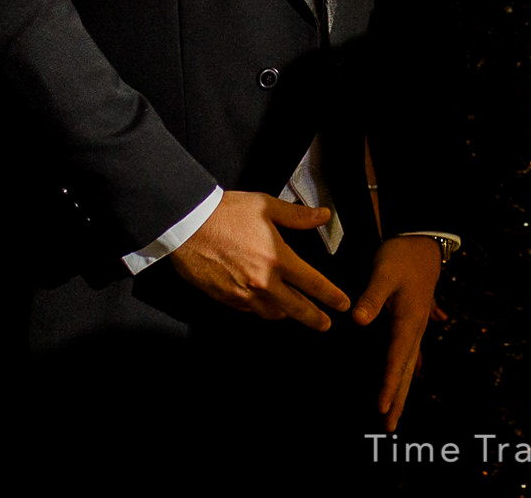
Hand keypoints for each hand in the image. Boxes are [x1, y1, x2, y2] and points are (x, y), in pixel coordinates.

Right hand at [169, 190, 351, 328]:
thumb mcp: (266, 206)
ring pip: (271, 313)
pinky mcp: (225, 298)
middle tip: (326, 325)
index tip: (342, 304)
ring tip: (294, 313)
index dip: (331, 296)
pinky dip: (260, 308)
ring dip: (286, 314)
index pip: (312, 283)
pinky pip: (249, 310)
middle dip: (315, 319)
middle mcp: (263, 282)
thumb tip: (324, 216)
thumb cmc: (227, 213)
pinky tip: (264, 304)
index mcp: (278, 258)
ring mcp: (243, 294)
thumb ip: (297, 216)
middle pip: (296, 309)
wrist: (188, 225)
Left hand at [351, 235, 441, 430]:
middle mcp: (414, 330)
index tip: (381, 407)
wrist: (423, 243)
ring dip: (400, 391)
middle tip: (390, 427)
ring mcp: (415, 328)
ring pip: (408, 367)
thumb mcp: (384, 272)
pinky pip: (408, 357)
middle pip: (405, 372)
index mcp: (407, 321)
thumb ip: (371, 296)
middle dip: (397, 400)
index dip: (387, 384)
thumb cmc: (401, 257)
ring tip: (393, 415)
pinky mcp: (412, 323)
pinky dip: (403, 375)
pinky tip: (404, 383)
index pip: (395, 359)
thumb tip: (358, 320)